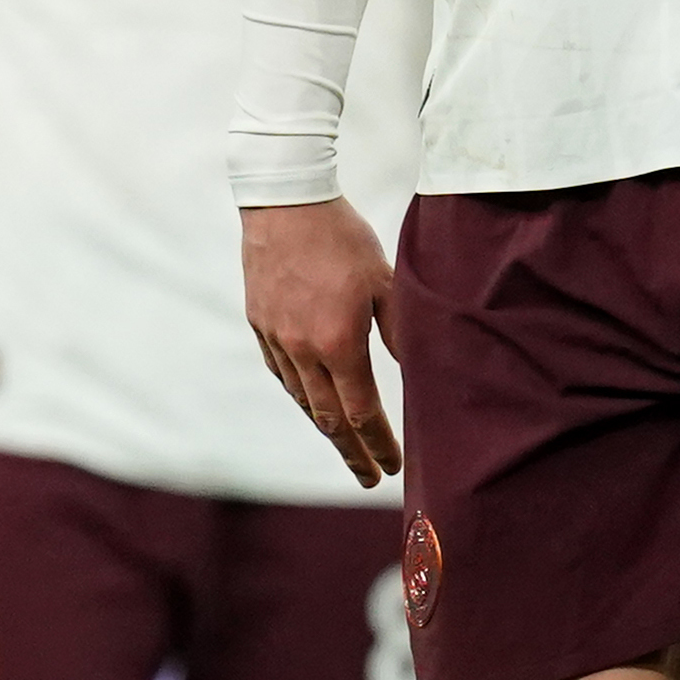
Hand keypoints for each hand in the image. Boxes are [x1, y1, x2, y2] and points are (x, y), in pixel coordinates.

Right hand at [243, 199, 401, 490]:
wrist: (285, 202)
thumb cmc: (343, 237)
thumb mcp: (386, 281)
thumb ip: (402, 331)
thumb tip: (419, 371)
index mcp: (338, 343)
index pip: (362, 413)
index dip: (378, 444)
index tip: (394, 468)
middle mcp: (303, 350)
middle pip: (330, 419)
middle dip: (352, 453)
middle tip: (370, 477)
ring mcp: (277, 340)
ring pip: (303, 400)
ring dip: (326, 431)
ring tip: (346, 449)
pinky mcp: (260, 325)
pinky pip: (282, 375)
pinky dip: (301, 397)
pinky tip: (313, 405)